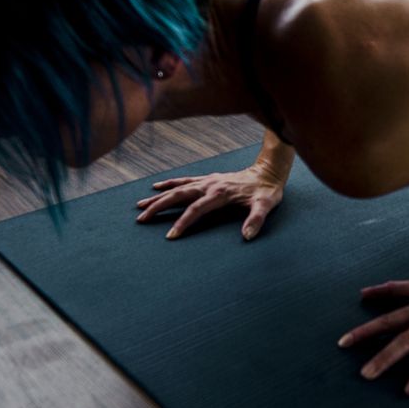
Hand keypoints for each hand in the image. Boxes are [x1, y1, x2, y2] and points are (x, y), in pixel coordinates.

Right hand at [134, 165, 284, 239]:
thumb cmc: (267, 191)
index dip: (183, 222)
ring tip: (140, 205)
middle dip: (158, 207)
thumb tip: (247, 236)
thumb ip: (256, 220)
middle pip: (178, 196)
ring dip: (158, 196)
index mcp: (220, 194)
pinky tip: (156, 187)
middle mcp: (209, 185)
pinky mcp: (208, 179)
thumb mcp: (266, 205)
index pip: (196, 210)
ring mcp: (207, 181)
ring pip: (176, 188)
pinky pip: (183, 180)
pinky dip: (169, 183)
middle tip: (141, 218)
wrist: (268, 171)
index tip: (170, 236)